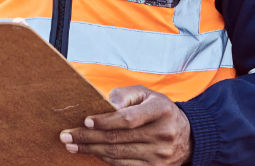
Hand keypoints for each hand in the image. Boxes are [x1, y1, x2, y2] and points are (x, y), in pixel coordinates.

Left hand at [59, 85, 191, 165]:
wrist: (188, 137)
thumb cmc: (159, 111)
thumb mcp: (147, 94)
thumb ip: (126, 95)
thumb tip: (108, 103)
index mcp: (161, 111)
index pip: (129, 119)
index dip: (106, 121)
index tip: (86, 121)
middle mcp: (163, 134)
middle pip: (118, 139)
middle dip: (88, 137)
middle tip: (66, 136)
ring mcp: (160, 155)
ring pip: (118, 155)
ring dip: (91, 150)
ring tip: (72, 145)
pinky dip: (104, 159)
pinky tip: (91, 152)